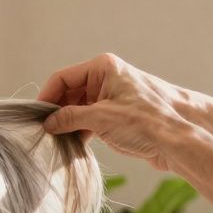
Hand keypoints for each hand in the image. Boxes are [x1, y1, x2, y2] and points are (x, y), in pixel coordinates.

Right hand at [37, 53, 190, 171]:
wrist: (177, 140)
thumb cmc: (145, 121)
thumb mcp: (100, 118)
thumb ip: (69, 118)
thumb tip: (48, 123)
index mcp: (103, 68)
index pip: (63, 78)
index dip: (46, 97)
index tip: (36, 118)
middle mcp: (106, 79)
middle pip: (69, 93)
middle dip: (56, 112)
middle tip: (44, 132)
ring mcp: (112, 97)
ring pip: (78, 108)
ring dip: (68, 124)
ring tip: (57, 140)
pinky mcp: (116, 115)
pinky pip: (89, 120)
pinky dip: (79, 131)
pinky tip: (72, 144)